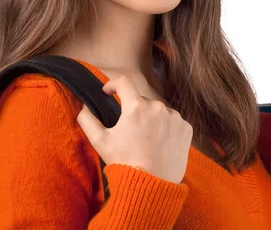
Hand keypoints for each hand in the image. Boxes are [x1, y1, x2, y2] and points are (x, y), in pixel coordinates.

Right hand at [76, 74, 192, 184]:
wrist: (151, 187)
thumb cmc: (124, 163)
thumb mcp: (100, 142)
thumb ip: (88, 120)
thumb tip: (84, 107)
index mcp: (136, 106)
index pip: (123, 82)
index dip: (113, 84)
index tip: (108, 92)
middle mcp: (158, 107)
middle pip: (141, 100)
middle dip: (133, 109)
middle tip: (128, 129)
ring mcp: (175, 117)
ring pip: (158, 111)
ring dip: (151, 118)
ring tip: (145, 139)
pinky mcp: (186, 129)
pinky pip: (173, 121)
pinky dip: (166, 128)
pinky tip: (159, 143)